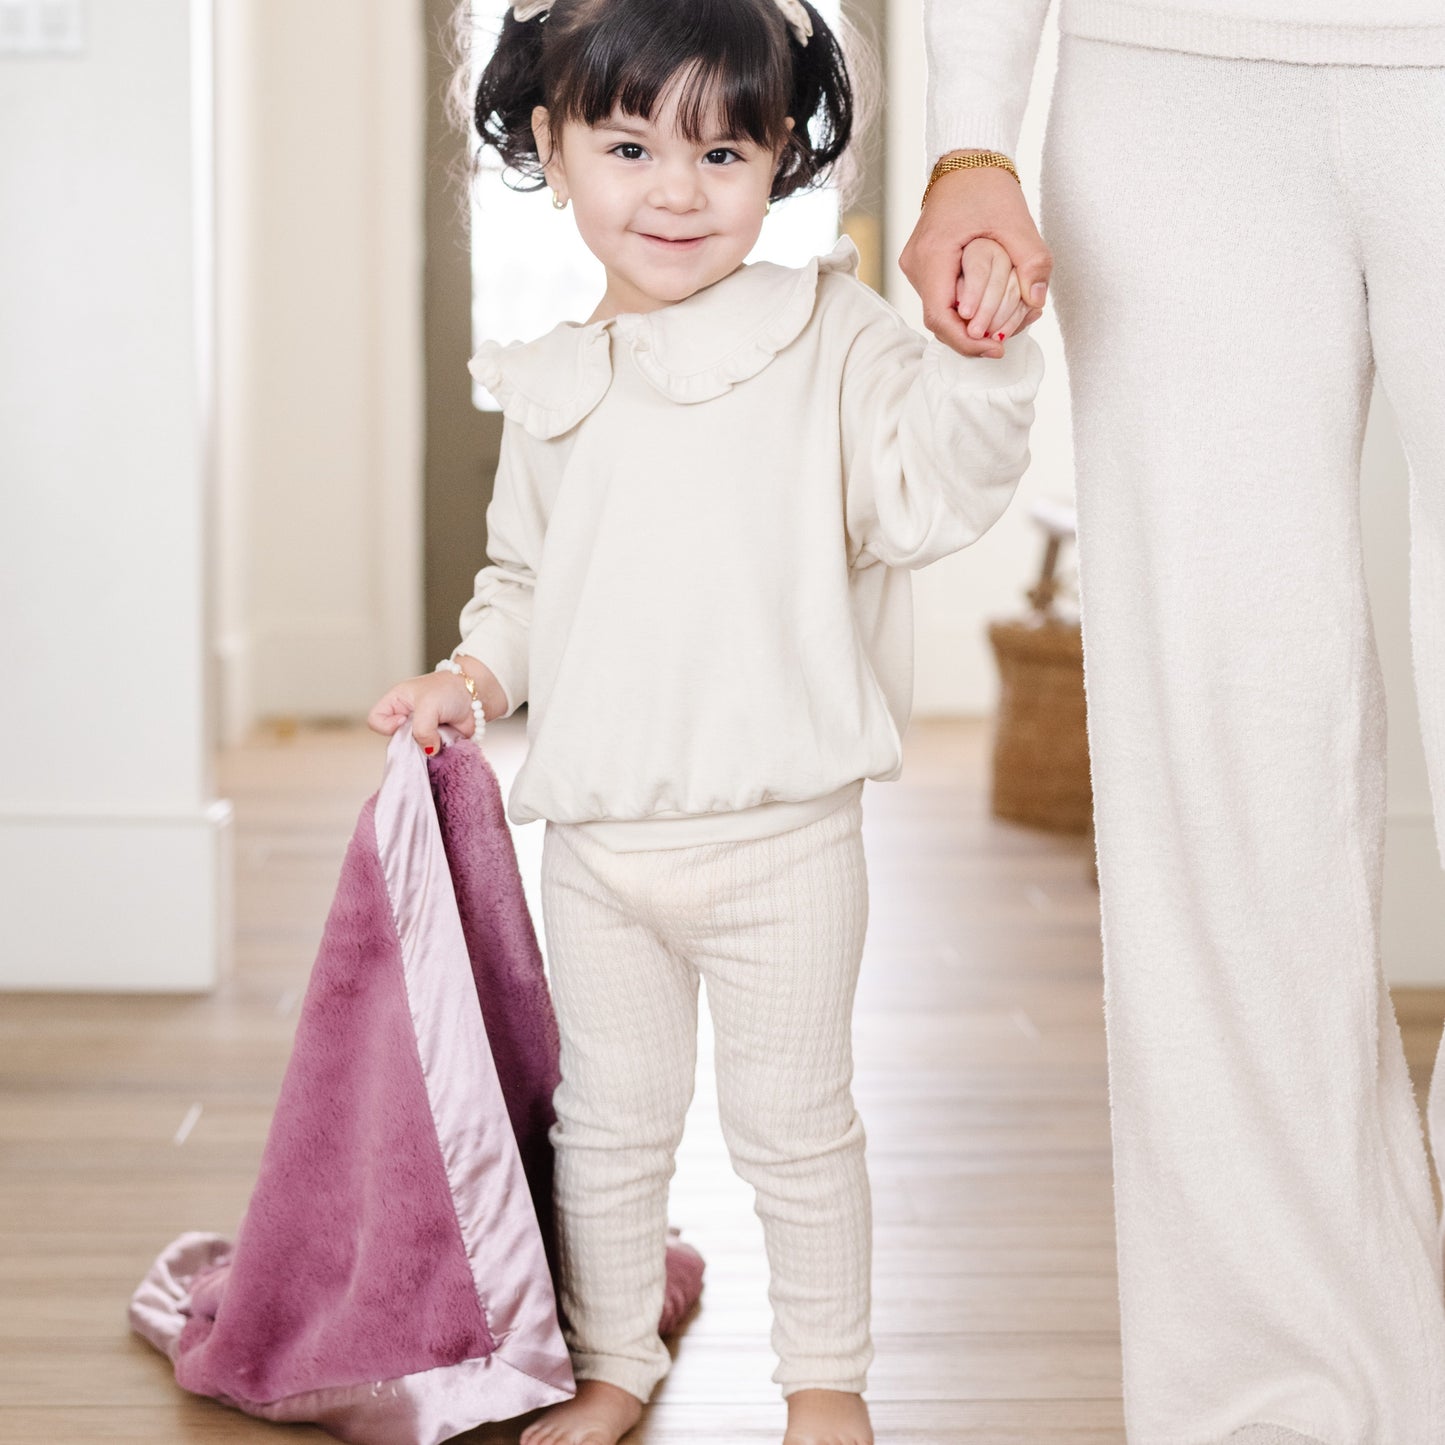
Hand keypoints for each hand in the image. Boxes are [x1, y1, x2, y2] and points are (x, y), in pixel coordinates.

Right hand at [366, 657, 504, 753]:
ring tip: (441, 734)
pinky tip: (449, 741)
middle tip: (428, 731)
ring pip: (414, 751)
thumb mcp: (429, 705)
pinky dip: (440, 752)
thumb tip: (428, 751)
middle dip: (412, 740)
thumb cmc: (450, 689)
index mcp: (397, 702)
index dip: (387, 725)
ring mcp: (422, 731)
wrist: (478, 694)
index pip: (376, 720)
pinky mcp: (437, 741)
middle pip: (395, 740)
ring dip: (428, 747)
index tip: (404, 720)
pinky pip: (432, 755)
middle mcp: (407, 718)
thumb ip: (422, 730)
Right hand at [899, 157, 1051, 358]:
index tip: (995, 349)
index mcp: (932, 255)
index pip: (940, 318)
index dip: (966, 342)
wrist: (967, 159)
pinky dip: (963, 309)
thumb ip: (1032, 261)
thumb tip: (1036, 301)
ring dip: (967, 324)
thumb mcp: (1018, 221)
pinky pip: (940, 297)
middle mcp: (915, 264)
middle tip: (1002, 343)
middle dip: (970, 337)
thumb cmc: (988, 186)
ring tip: (998, 328)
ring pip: (939, 310)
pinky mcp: (923, 264)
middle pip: (938, 319)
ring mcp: (915, 265)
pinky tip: (986, 310)